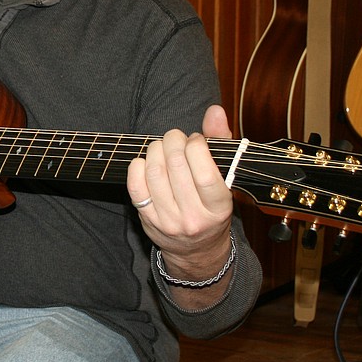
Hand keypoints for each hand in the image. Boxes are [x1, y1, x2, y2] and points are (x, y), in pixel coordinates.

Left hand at [126, 104, 234, 284]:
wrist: (197, 250)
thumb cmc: (212, 205)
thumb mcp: (226, 177)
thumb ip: (221, 141)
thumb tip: (214, 111)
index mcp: (219, 207)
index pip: (204, 172)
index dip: (196, 146)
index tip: (195, 140)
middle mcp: (194, 218)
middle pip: (176, 167)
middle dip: (173, 141)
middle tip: (175, 138)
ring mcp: (169, 221)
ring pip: (155, 173)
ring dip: (156, 150)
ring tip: (162, 147)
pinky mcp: (148, 221)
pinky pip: (136, 187)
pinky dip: (137, 167)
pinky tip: (146, 161)